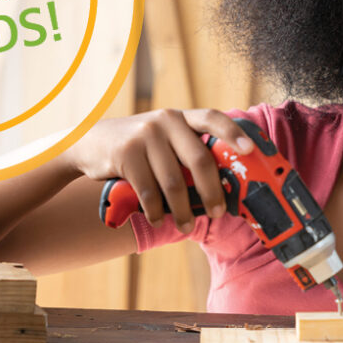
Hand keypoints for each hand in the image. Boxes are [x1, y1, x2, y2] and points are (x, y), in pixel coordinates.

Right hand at [64, 108, 253, 232]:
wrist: (91, 141)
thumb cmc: (141, 148)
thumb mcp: (164, 138)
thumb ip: (187, 150)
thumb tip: (224, 186)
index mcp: (181, 117)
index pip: (212, 118)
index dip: (233, 133)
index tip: (250, 150)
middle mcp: (166, 121)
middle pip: (199, 160)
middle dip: (212, 191)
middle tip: (219, 212)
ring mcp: (145, 136)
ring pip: (173, 182)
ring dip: (183, 210)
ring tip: (187, 225)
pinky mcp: (126, 154)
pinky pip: (148, 191)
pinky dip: (156, 210)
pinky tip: (159, 218)